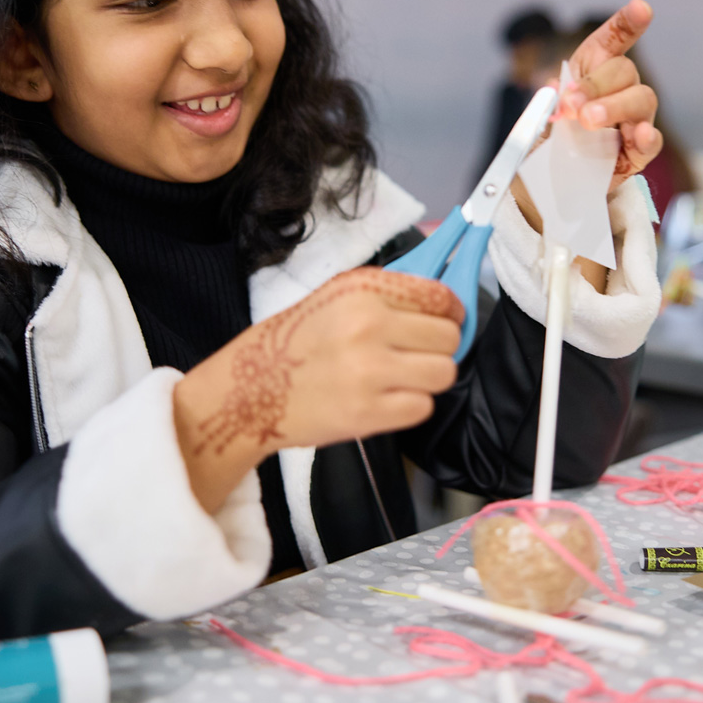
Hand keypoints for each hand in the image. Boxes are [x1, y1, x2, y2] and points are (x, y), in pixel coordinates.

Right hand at [173, 267, 463, 512]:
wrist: (250, 391)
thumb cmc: (295, 341)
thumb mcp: (336, 297)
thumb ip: (388, 296)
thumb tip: (445, 306)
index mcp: (363, 289)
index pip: (439, 296)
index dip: (452, 312)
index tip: (447, 321)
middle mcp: (369, 324)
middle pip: (449, 337)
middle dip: (439, 348)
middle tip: (415, 355)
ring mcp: (370, 370)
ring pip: (444, 373)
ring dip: (429, 378)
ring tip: (401, 378)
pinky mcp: (368, 413)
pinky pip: (423, 407)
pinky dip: (410, 406)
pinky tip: (385, 399)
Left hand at [557, 0, 663, 194]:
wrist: (551, 176)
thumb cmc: (553, 136)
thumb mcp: (543, 112)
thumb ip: (550, 99)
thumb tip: (556, 90)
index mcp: (594, 69)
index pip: (614, 39)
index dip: (627, 22)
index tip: (641, 8)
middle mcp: (619, 88)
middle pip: (623, 71)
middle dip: (596, 85)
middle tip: (573, 105)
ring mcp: (634, 118)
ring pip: (641, 100)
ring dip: (614, 107)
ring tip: (589, 121)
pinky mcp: (638, 151)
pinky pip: (651, 141)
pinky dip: (647, 137)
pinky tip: (639, 135)